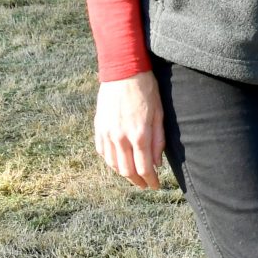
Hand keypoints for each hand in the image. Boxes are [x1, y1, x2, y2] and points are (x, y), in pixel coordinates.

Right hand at [94, 71, 165, 188]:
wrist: (123, 71)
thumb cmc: (146, 90)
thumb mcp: (159, 114)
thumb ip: (158, 140)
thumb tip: (157, 163)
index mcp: (139, 134)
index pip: (144, 168)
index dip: (151, 181)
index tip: (155, 186)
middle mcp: (121, 137)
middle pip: (127, 171)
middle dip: (137, 181)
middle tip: (145, 184)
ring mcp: (107, 133)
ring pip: (113, 164)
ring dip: (124, 173)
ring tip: (133, 175)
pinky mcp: (98, 127)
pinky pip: (102, 152)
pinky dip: (111, 161)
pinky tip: (119, 162)